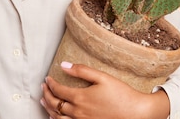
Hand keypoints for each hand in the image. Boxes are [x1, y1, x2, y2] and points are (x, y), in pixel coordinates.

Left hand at [41, 62, 169, 118]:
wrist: (136, 113)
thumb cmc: (121, 94)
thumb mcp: (102, 77)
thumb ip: (82, 70)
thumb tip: (64, 65)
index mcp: (81, 98)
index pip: (58, 90)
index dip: (50, 84)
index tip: (47, 78)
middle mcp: (78, 112)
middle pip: (55, 104)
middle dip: (46, 95)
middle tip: (43, 88)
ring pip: (58, 118)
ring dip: (48, 108)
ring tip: (43, 101)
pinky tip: (55, 117)